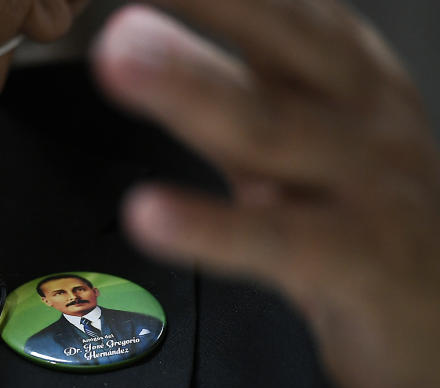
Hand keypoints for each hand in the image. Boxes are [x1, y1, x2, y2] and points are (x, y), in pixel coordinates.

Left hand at [92, 3, 439, 387]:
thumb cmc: (367, 221)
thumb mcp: (300, 145)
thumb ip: (228, 94)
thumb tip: (142, 39)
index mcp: (347, 79)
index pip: (282, 8)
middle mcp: (362, 117)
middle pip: (286, 39)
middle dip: (214, 0)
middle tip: (123, 3)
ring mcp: (368, 186)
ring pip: (274, 127)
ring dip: (192, 89)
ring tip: (120, 59)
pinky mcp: (361, 260)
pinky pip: (278, 242)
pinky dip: (211, 227)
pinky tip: (150, 214)